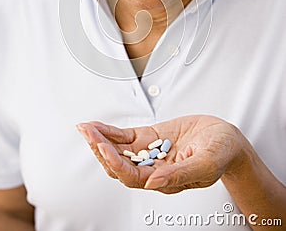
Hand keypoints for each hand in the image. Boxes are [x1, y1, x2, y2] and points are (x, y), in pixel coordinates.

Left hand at [77, 115, 244, 193]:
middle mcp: (153, 169)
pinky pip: (125, 136)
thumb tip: (151, 184)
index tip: (104, 147)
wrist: (226, 137)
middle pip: (118, 165)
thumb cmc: (221, 152)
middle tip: (87, 132)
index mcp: (165, 180)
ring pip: (118, 150)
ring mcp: (149, 153)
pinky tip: (97, 126)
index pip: (133, 177)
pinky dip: (110, 131)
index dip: (116, 163)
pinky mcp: (149, 138)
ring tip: (85, 128)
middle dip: (101, 149)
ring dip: (100, 139)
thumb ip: (179, 174)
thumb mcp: (206, 163)